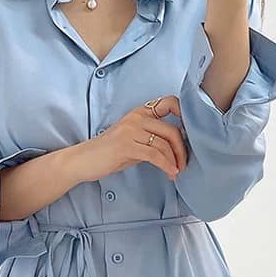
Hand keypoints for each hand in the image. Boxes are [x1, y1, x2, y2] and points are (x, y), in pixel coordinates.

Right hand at [73, 97, 187, 183]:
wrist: (83, 161)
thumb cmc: (109, 153)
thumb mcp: (133, 140)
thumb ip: (152, 138)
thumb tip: (177, 146)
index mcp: (139, 112)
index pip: (170, 103)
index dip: (185, 114)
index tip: (192, 134)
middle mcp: (136, 118)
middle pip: (172, 129)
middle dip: (183, 149)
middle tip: (184, 164)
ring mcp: (131, 130)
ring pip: (165, 143)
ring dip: (175, 161)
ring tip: (176, 171)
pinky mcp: (126, 145)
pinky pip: (155, 155)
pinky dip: (166, 165)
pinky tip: (170, 173)